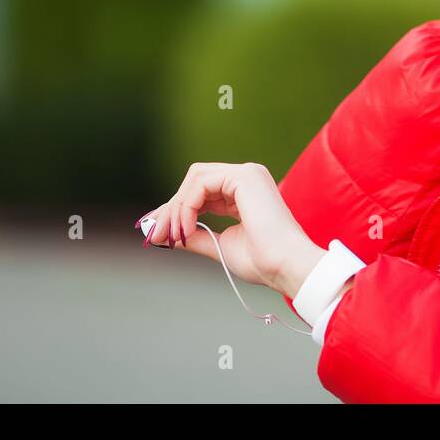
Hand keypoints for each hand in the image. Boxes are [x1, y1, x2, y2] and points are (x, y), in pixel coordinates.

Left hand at [137, 162, 322, 297]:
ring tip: (173, 236)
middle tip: (154, 235)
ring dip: (176, 208)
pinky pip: (200, 183)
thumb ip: (195, 236)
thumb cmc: (262, 261)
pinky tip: (187, 228)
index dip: (176, 209)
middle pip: (194, 181)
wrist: (285, 266)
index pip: (201, 191)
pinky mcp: (244, 176)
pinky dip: (187, 206)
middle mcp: (246, 177)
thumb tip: (166, 234)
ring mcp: (247, 174)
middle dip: (170, 208)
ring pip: (195, 179)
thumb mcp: (220, 246)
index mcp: (244, 192)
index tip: (155, 232)